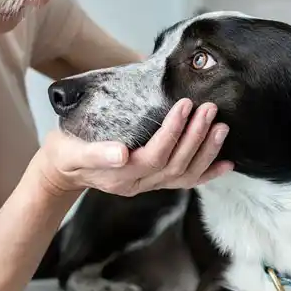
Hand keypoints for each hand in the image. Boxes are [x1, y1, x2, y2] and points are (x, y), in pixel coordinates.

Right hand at [36, 98, 232, 196]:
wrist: (64, 169)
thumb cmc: (66, 153)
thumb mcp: (70, 151)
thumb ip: (94, 153)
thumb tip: (121, 153)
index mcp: (121, 176)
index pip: (154, 155)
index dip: (172, 132)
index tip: (184, 105)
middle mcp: (139, 184)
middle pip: (175, 164)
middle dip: (195, 137)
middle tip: (209, 110)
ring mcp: (150, 185)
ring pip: (185, 174)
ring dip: (207, 152)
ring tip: (221, 127)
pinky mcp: (156, 181)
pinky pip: (186, 182)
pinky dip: (207, 173)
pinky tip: (226, 164)